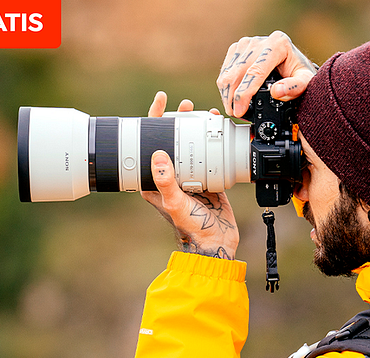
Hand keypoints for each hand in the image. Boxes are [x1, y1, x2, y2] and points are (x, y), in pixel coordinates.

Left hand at [141, 92, 238, 259]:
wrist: (215, 242)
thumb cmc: (190, 227)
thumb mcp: (175, 203)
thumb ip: (165, 181)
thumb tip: (157, 154)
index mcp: (155, 180)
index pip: (149, 143)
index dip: (153, 120)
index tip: (160, 102)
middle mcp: (171, 175)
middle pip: (171, 139)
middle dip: (178, 118)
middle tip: (185, 105)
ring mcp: (190, 176)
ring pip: (191, 144)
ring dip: (197, 126)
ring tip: (205, 113)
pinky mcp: (208, 179)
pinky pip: (210, 154)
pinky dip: (214, 140)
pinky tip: (220, 131)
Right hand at [217, 30, 316, 116]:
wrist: (293, 62)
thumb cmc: (299, 72)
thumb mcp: (305, 80)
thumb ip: (295, 87)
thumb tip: (277, 92)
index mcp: (277, 44)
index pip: (256, 71)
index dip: (245, 93)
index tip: (240, 110)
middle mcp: (260, 41)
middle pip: (238, 72)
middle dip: (233, 97)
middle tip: (236, 114)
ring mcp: (246, 44)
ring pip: (228, 72)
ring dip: (227, 94)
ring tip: (233, 109)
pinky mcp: (237, 49)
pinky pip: (225, 70)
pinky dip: (225, 87)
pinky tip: (231, 98)